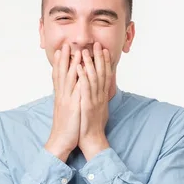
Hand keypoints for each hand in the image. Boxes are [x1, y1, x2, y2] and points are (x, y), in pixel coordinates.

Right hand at [45, 44, 81, 161]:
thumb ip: (67, 99)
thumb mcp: (65, 110)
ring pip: (68, 79)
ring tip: (76, 52)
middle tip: (65, 44)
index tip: (60, 50)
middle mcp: (62, 96)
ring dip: (72, 64)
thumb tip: (69, 90)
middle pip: (61, 73)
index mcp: (60, 97)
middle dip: (64, 58)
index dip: (59, 63)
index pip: (58, 76)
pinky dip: (78, 79)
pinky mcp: (73, 107)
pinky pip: (76, 90)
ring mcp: (67, 101)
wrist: (60, 142)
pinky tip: (82, 71)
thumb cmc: (66, 127)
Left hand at [76, 42, 112, 160]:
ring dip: (89, 63)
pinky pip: (84, 89)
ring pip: (93, 78)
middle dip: (99, 57)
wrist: (91, 140)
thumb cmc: (92, 125)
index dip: (105, 61)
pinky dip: (82, 77)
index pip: (105, 75)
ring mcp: (94, 100)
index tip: (104, 49)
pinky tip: (78, 68)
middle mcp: (100, 96)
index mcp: (102, 96)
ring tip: (85, 51)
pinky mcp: (87, 105)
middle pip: (101, 73)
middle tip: (97, 44)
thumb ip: (98, 96)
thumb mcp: (97, 107)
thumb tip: (99, 88)